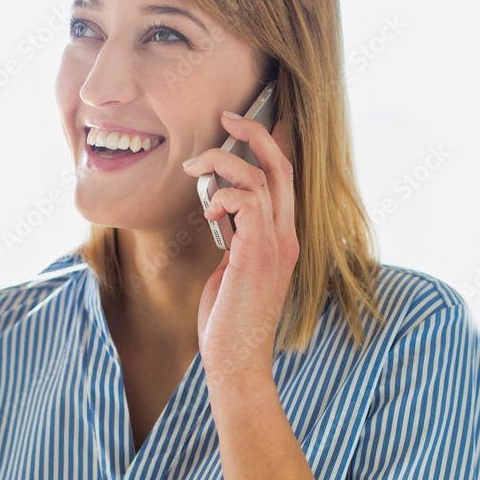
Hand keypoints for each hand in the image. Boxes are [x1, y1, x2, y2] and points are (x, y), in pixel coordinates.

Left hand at [180, 111, 297, 386]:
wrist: (236, 362)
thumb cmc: (228, 322)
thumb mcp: (233, 270)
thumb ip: (236, 240)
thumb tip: (222, 212)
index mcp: (282, 239)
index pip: (284, 179)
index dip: (270, 145)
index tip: (246, 124)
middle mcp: (286, 237)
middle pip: (281, 165)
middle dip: (254, 132)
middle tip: (226, 116)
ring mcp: (276, 245)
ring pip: (260, 176)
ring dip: (222, 161)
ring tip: (193, 167)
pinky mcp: (258, 254)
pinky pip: (248, 200)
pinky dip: (224, 193)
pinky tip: (209, 208)